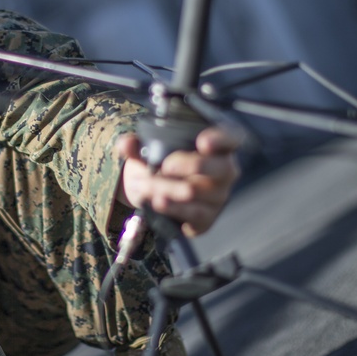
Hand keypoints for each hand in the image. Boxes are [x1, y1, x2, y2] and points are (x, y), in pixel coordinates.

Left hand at [116, 126, 240, 236]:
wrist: (156, 195)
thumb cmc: (161, 164)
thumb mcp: (149, 150)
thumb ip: (138, 145)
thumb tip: (125, 144)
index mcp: (217, 147)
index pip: (231, 138)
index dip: (221, 139)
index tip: (202, 142)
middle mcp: (225, 171)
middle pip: (220, 167)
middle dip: (188, 165)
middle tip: (165, 166)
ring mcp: (219, 196)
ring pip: (196, 190)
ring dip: (166, 187)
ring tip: (145, 184)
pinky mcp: (207, 217)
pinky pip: (193, 213)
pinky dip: (172, 207)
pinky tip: (157, 202)